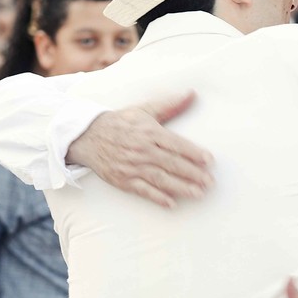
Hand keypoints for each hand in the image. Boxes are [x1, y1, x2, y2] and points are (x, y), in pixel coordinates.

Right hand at [67, 92, 211, 207]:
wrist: (87, 136)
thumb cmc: (121, 123)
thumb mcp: (144, 110)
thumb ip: (170, 105)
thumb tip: (192, 93)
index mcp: (149, 132)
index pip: (175, 143)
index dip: (193, 152)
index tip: (209, 160)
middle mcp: (142, 150)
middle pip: (171, 163)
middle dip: (192, 173)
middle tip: (210, 182)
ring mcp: (132, 166)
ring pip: (160, 178)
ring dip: (181, 187)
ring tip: (198, 193)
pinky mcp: (123, 179)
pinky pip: (142, 190)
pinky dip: (157, 197)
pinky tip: (172, 204)